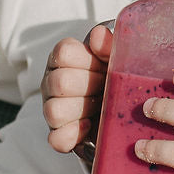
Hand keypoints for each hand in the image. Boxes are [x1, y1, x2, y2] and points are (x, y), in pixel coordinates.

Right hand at [41, 24, 111, 152]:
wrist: (121, 103)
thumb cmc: (114, 74)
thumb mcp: (115, 56)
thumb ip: (109, 44)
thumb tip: (98, 35)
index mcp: (63, 59)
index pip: (63, 53)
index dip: (87, 60)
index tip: (102, 66)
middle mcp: (52, 82)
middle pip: (60, 82)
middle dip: (90, 85)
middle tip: (106, 86)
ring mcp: (52, 108)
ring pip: (54, 111)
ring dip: (82, 109)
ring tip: (100, 105)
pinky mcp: (59, 134)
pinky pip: (56, 138)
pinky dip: (72, 134)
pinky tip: (88, 125)